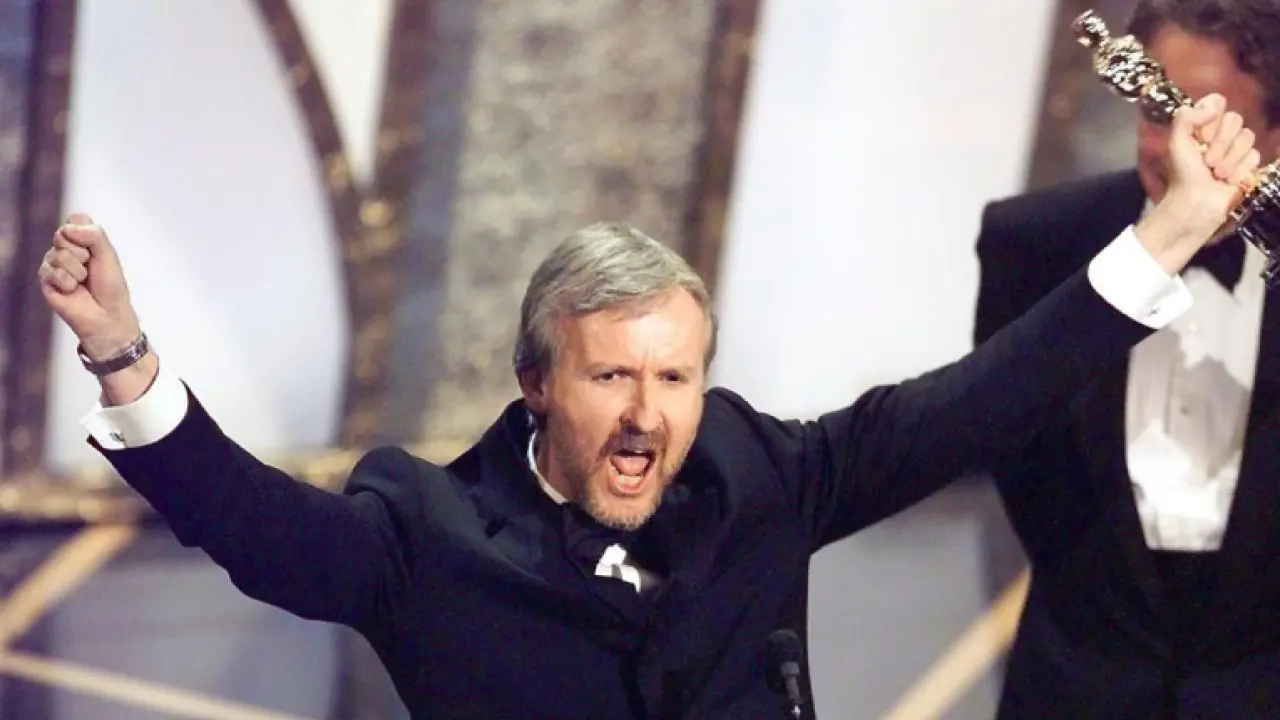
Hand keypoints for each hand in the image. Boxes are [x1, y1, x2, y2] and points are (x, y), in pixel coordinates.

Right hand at [38, 212, 141, 359]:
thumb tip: (67, 229)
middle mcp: (65, 248)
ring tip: (83, 282)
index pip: (76, 218)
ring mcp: (53, 263)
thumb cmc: (110, 286)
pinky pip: (52, 272)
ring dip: (77, 271)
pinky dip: (67, 283)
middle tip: (90, 269)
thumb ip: (93, 235)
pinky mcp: (45, 279)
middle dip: (83, 253)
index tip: (97, 250)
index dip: (86, 231)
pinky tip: (72, 291)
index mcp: (82, 239)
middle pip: (63, 233)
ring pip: (58, 254)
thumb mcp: (108, 255)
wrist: (107, 315)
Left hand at [1135, 93, 1260, 272]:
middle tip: (1207, 162)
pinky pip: (1255, 156)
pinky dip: (1240, 170)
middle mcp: (1219, 133)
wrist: (1195, 206)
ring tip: (1216, 174)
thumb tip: (1212, 106)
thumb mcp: (1176, 144)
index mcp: (1200, 125)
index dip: (1213, 117)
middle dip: (1221, 142)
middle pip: (1235, 119)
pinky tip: (1227, 182)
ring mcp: (1235, 149)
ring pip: (1248, 137)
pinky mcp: (1247, 165)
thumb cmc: (1183, 176)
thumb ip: (1186, 118)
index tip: (1201, 136)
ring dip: (1230, 159)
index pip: (1217, 101)